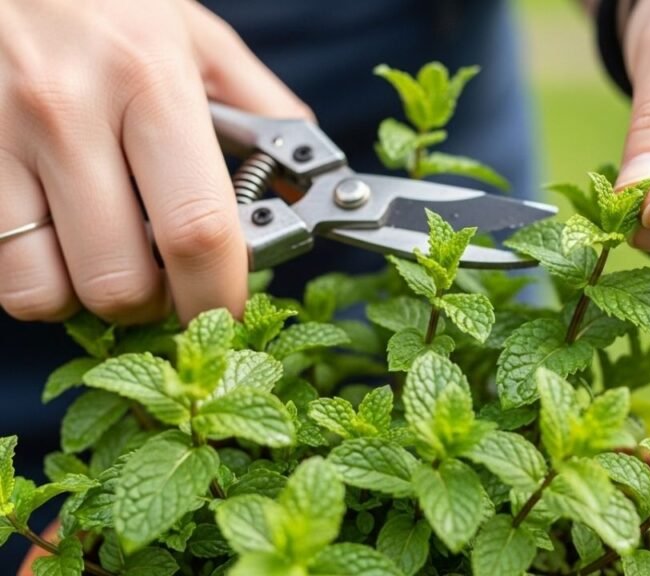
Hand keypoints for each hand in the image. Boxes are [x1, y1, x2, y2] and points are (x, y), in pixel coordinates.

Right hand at [0, 0, 309, 322]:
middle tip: (171, 282)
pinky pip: (1, 268)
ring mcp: (1, 138)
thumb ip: (263, 112)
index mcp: (150, 82)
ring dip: (92, 298)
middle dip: (158, 306)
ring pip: (46, 292)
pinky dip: (39, 278)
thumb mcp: (199, 39)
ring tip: (113, 259)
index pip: (196, 229)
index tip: (229, 309)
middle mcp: (68, 113)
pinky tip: (65, 240)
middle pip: (118, 282)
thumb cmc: (110, 1)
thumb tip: (304, 187)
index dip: (219, 293)